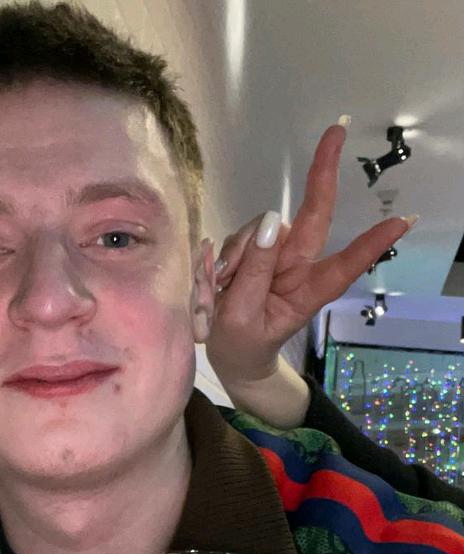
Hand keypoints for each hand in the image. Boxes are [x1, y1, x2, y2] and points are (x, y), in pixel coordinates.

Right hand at [205, 123, 415, 388]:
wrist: (230, 354)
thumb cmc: (243, 344)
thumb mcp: (242, 315)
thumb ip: (254, 271)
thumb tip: (270, 221)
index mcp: (308, 291)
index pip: (344, 264)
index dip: (371, 242)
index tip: (404, 221)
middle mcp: (298, 266)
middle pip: (313, 215)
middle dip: (323, 173)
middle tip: (334, 130)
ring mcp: (275, 256)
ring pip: (264, 226)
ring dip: (240, 249)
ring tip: (221, 286)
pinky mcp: (254, 252)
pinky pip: (242, 236)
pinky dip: (227, 253)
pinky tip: (218, 277)